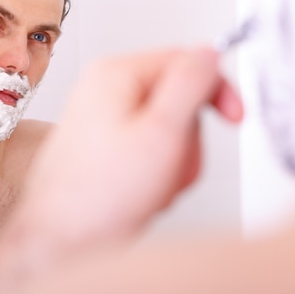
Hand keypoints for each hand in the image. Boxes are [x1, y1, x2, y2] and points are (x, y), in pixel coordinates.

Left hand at [15, 46, 242, 247]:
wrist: (60, 241)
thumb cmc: (100, 196)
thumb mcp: (162, 132)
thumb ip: (190, 84)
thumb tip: (208, 52)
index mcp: (116, 74)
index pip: (185, 61)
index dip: (217, 90)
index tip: (234, 117)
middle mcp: (105, 89)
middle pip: (177, 97)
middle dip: (187, 138)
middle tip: (173, 167)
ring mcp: (101, 117)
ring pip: (165, 126)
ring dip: (173, 159)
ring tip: (154, 185)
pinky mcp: (103, 143)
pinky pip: (147, 145)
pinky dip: (155, 169)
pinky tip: (143, 191)